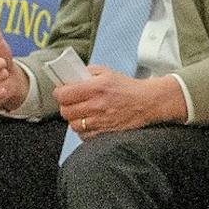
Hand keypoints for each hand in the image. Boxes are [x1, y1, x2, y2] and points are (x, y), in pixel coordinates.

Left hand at [55, 65, 185, 135]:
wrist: (149, 102)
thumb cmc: (127, 87)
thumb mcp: (107, 72)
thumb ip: (87, 72)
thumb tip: (70, 77)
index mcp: (95, 88)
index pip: (63, 94)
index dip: (59, 94)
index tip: (62, 93)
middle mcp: (97, 105)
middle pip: (65, 111)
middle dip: (66, 107)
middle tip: (71, 104)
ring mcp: (101, 121)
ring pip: (73, 125)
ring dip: (74, 120)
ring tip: (80, 114)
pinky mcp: (106, 133)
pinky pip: (84, 136)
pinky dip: (83, 131)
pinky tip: (89, 124)